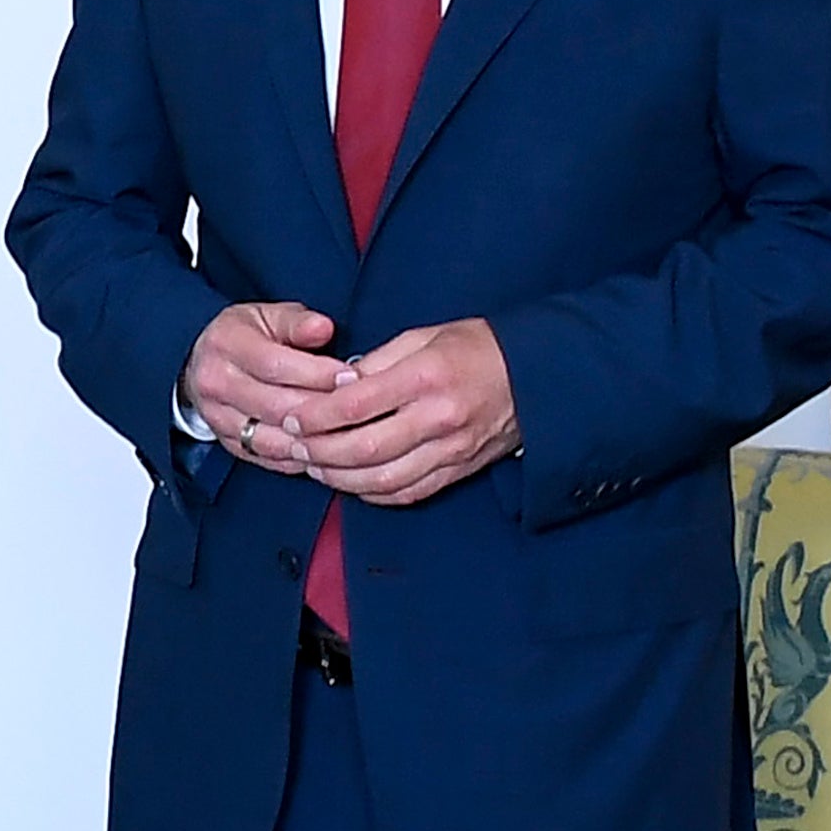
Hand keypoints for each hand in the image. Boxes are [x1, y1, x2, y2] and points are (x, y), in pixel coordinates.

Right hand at [183, 302, 352, 473]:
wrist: (201, 362)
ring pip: (272, 439)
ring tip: (347, 432)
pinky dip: (300, 458)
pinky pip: (268, 458)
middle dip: (322, 409)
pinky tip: (326, 449)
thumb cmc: (244, 336)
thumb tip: (323, 328)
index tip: (351, 376)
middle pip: (276, 406)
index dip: (317, 373)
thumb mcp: (268, 316)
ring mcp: (218, 418)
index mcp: (226, 344)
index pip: (275, 365)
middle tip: (357, 408)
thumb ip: (296, 321)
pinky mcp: (227, 443)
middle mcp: (216, 383)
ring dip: (313, 440)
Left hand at [291, 317, 517, 507]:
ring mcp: (450, 450)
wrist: (538, 376)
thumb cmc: (478, 349)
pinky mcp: (458, 471)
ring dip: (340, 478)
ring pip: (382, 479)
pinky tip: (351, 482)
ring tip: (315, 467)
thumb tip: (336, 385)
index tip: (292, 416)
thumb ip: (378, 362)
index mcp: (426, 377)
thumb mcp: (425, 337)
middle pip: (364, 448)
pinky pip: (408, 492)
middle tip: (294, 446)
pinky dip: (372, 493)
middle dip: (319, 451)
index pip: (356, 404)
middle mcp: (438, 418)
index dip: (316, 415)